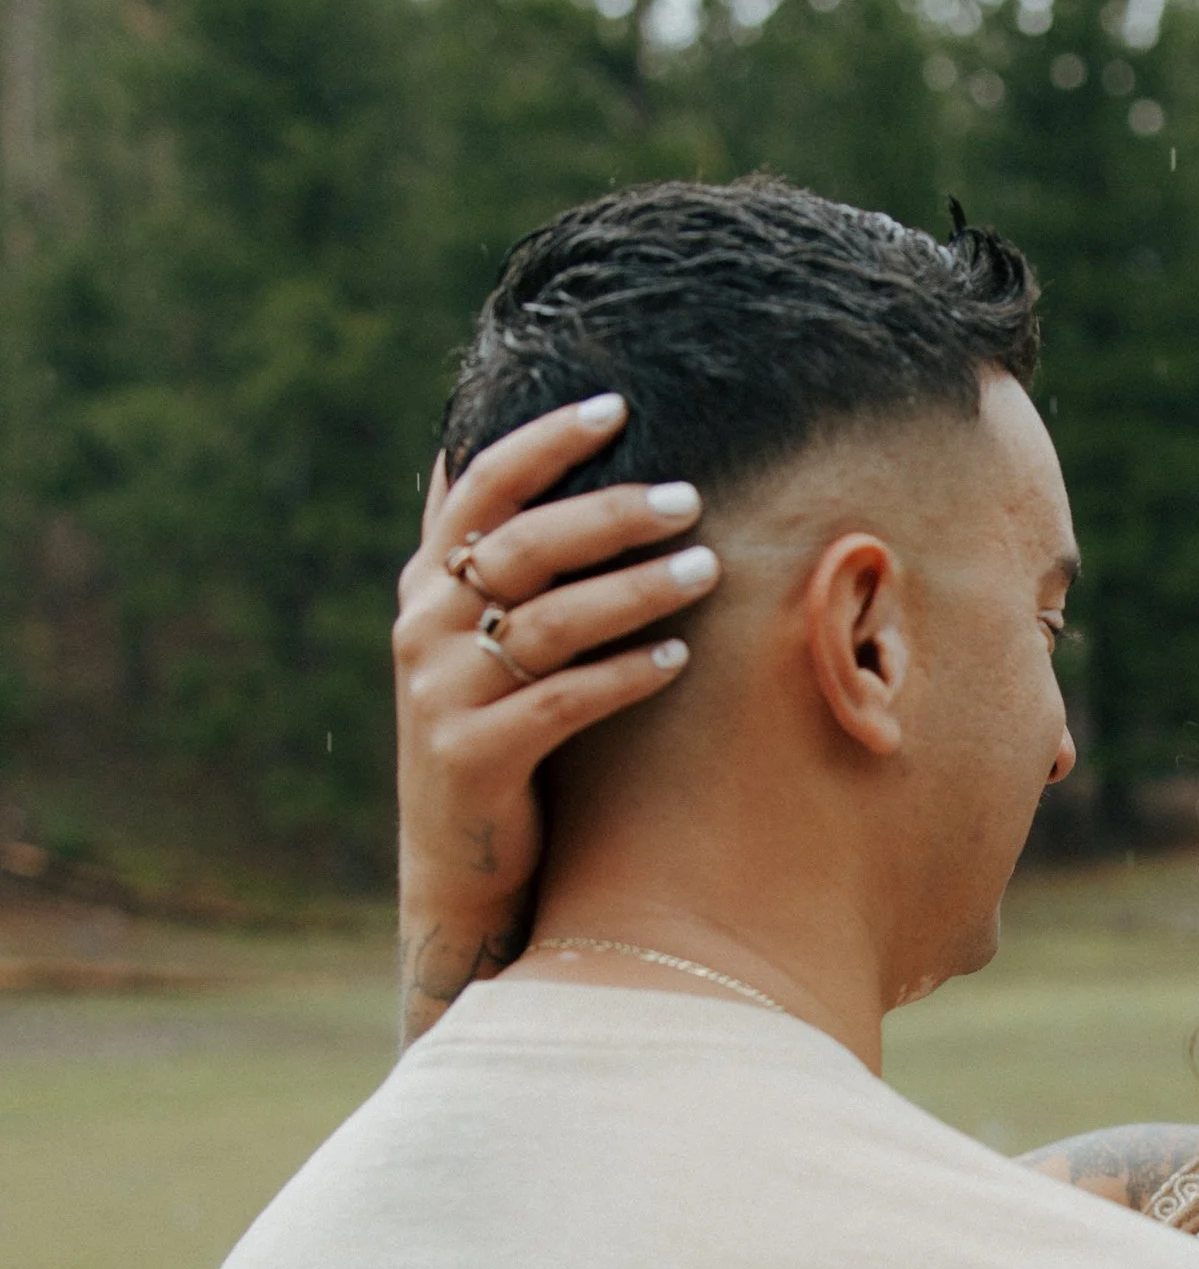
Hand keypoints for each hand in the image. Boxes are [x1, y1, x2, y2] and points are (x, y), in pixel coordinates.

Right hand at [394, 397, 721, 1034]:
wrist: (458, 861)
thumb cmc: (492, 731)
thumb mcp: (475, 639)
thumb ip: (493, 561)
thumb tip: (507, 458)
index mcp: (427, 584)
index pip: (481, 486)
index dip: (544, 440)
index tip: (615, 406)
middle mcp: (424, 627)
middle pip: (523, 547)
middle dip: (610, 515)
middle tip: (689, 499)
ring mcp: (441, 694)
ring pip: (547, 623)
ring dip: (633, 592)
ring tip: (705, 571)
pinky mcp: (471, 756)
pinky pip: (559, 703)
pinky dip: (622, 678)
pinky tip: (676, 663)